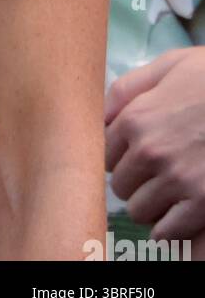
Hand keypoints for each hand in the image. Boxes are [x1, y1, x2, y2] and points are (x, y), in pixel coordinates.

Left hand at [105, 48, 204, 244]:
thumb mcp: (170, 66)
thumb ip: (130, 87)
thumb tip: (103, 114)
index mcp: (136, 118)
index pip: (104, 154)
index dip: (120, 157)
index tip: (134, 157)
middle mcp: (149, 151)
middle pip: (120, 185)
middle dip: (134, 182)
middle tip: (153, 176)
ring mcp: (177, 179)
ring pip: (139, 210)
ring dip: (150, 206)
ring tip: (166, 195)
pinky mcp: (203, 202)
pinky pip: (168, 232)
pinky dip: (169, 229)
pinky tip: (178, 216)